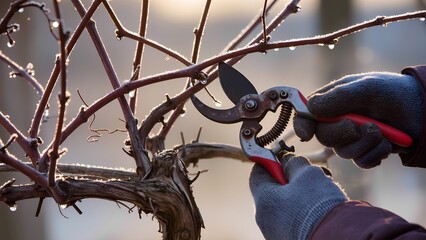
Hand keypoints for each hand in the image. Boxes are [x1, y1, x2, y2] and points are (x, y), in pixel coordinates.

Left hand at [249, 154, 346, 239]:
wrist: (336, 238)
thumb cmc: (319, 205)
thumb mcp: (307, 174)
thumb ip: (293, 163)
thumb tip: (287, 160)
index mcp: (263, 200)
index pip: (258, 173)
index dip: (271, 161)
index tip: (285, 158)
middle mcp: (265, 219)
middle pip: (273, 190)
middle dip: (291, 179)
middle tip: (309, 176)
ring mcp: (276, 232)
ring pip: (285, 205)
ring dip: (301, 195)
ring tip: (321, 193)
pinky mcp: (290, 238)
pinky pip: (294, 219)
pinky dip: (305, 211)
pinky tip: (321, 209)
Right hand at [294, 72, 422, 167]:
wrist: (420, 110)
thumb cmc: (391, 92)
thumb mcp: (365, 88)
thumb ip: (338, 97)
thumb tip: (311, 108)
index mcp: (330, 103)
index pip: (306, 116)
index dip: (302, 125)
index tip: (306, 134)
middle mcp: (336, 122)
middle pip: (323, 137)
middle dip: (343, 133)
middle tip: (362, 125)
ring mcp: (350, 139)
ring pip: (343, 152)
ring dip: (365, 143)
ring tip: (381, 132)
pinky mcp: (364, 152)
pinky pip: (361, 162)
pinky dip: (375, 153)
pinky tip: (386, 144)